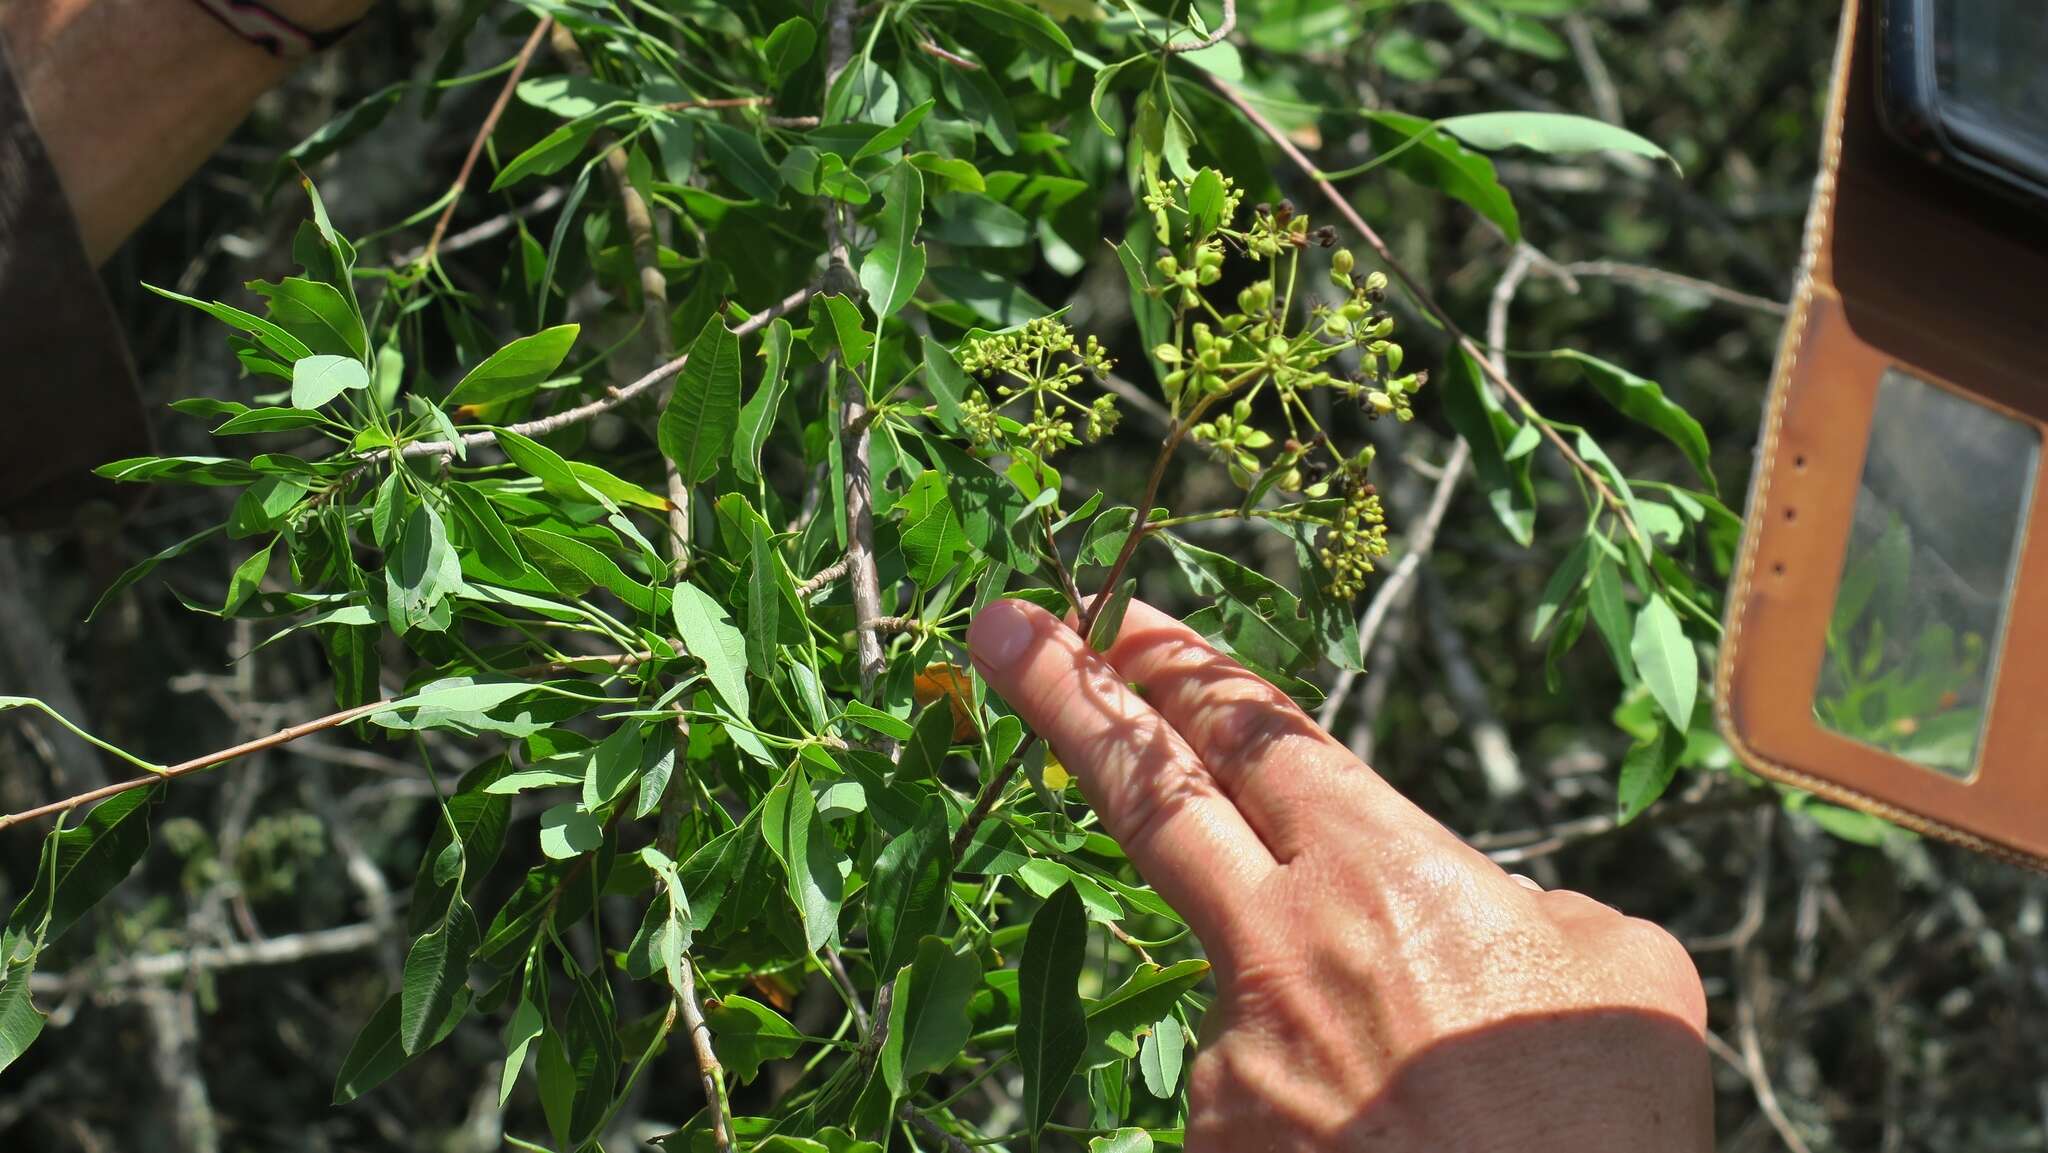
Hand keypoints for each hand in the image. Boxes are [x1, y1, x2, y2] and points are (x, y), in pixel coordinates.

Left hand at [968, 598, 1711, 1152]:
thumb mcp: (1622, 974)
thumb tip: (1500, 914)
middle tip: (1002, 627)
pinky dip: (1315, 1100)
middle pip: (1147, 790)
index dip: (1185, 667)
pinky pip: (1256, 1090)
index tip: (1125, 619)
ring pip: (1239, 977)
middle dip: (1066, 694)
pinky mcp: (1208, 1140)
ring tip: (1423, 1092)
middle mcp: (1277, 943)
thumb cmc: (1600, 1127)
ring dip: (1307, 1008)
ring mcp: (1229, 1048)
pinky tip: (1394, 1137)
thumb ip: (1536, 908)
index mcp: (1380, 871)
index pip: (1254, 732)